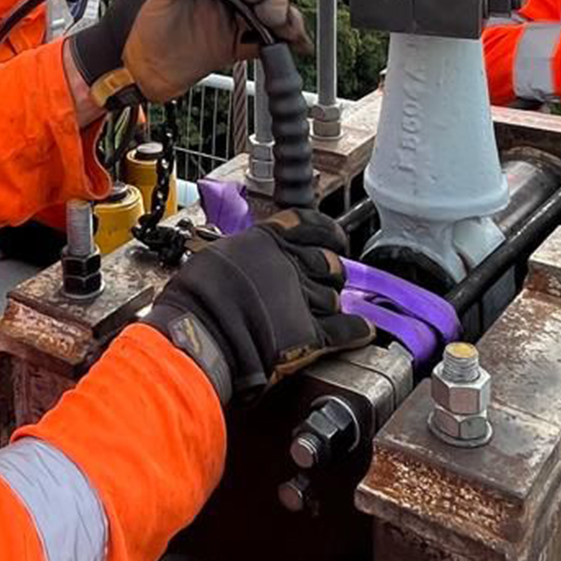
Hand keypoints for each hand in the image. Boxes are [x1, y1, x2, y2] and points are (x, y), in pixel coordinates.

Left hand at [67, 0, 303, 109]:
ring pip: (265, 11)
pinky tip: (297, 46)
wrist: (122, 71)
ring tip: (289, 30)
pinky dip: (282, 42)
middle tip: (271, 14)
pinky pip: (263, 39)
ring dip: (283, 17)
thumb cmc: (129, 27)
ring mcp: (224, 18)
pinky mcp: (229, 45)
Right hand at [145, 211, 372, 402]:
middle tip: (327, 278)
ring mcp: (304, 299)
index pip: (311, 224)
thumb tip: (249, 256)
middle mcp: (291, 265)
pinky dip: (358, 330)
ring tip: (327, 310)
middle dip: (331, 271)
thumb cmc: (197, 298)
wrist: (200, 335)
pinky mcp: (311, 334)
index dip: (327, 231)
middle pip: (329, 263)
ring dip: (334, 304)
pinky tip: (363, 330)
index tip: (334, 237)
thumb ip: (244, 253)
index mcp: (269, 241)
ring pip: (335, 297)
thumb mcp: (217, 256)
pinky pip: (346, 329)